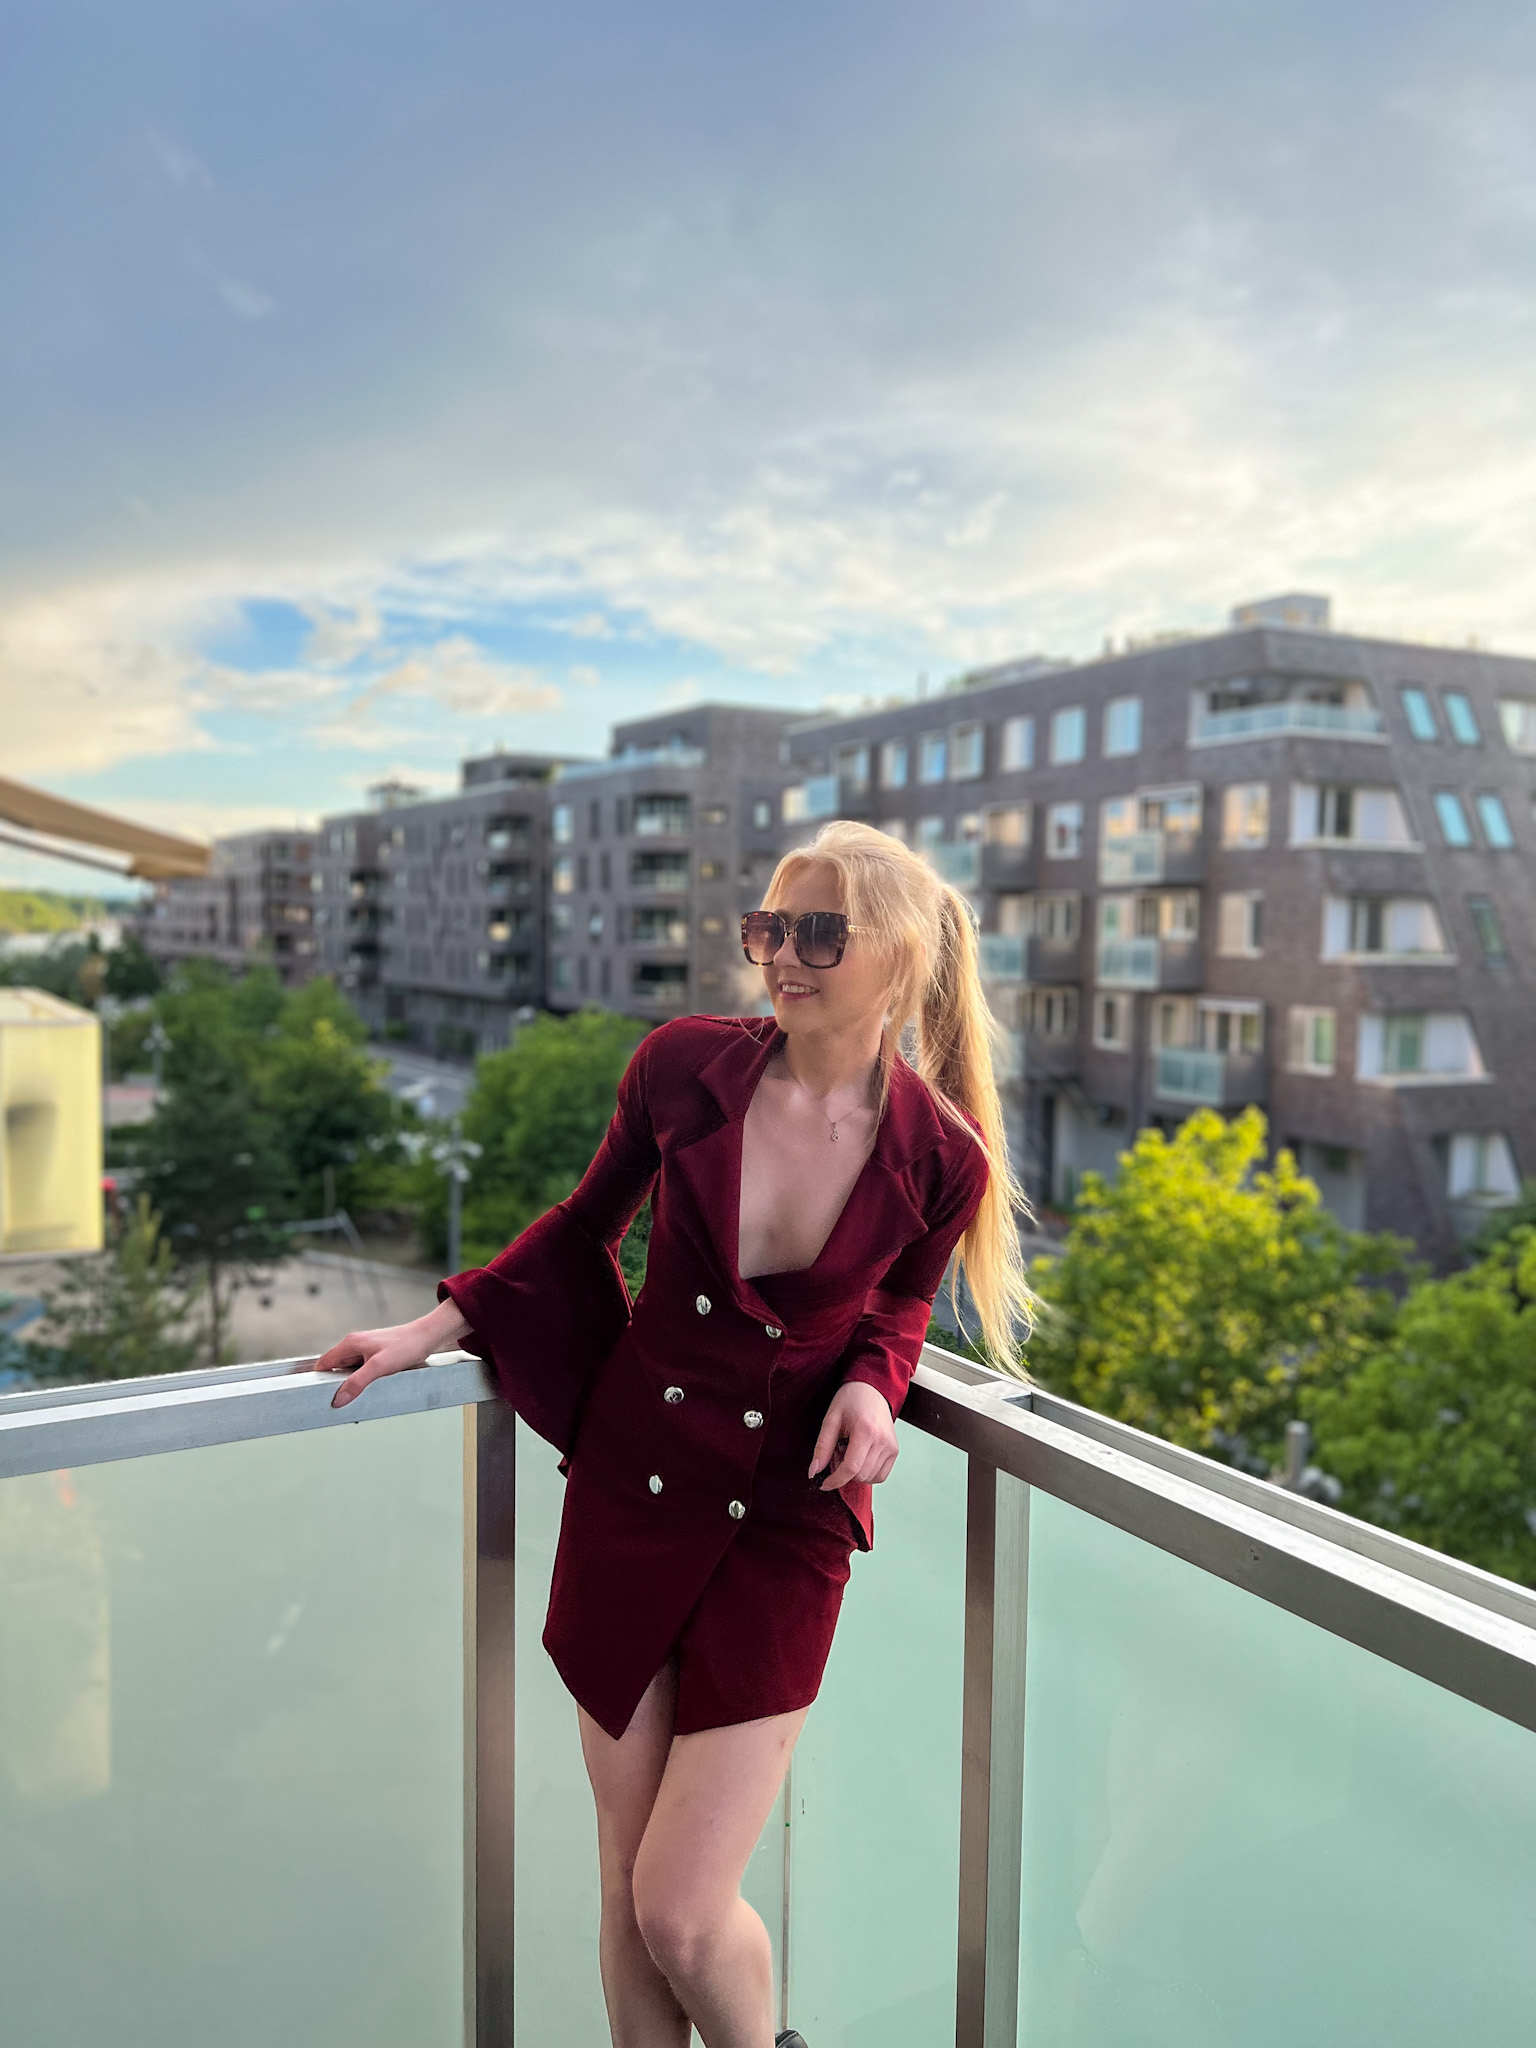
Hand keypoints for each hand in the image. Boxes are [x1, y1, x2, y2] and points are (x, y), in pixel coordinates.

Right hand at [308, 1299, 471, 1408]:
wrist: (427, 1337)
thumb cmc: (406, 1346)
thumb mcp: (379, 1367)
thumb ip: (357, 1382)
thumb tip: (338, 1398)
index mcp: (350, 1343)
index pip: (324, 1363)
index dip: (319, 1379)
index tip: (319, 1395)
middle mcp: (355, 1344)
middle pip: (336, 1368)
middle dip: (336, 1384)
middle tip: (341, 1401)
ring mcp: (366, 1349)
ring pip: (350, 1370)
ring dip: (351, 1383)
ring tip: (357, 1396)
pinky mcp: (376, 1354)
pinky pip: (362, 1370)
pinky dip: (363, 1380)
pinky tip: (370, 1387)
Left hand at [810, 1379, 898, 1490]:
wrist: (872, 1389)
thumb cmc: (849, 1401)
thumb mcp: (831, 1419)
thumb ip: (822, 1447)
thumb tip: (813, 1472)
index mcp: (866, 1431)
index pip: (851, 1468)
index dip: (835, 1480)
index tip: (824, 1484)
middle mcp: (882, 1441)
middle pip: (859, 1475)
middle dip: (843, 1471)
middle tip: (838, 1450)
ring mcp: (891, 1447)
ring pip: (869, 1478)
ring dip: (855, 1472)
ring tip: (850, 1449)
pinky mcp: (895, 1451)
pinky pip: (880, 1476)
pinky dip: (867, 1473)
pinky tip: (860, 1457)